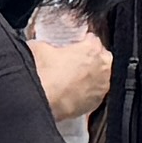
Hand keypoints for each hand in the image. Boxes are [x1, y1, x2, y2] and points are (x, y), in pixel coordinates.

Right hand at [25, 1, 111, 127]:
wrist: (41, 100)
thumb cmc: (43, 72)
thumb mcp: (39, 47)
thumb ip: (47, 44)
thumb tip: (42, 46)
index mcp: (91, 48)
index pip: (92, 39)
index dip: (82, 42)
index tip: (75, 47)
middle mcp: (102, 66)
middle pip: (101, 57)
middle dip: (91, 58)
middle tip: (75, 62)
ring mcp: (102, 85)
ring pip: (101, 76)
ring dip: (92, 76)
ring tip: (74, 79)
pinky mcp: (97, 102)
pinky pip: (95, 93)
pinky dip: (88, 92)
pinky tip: (74, 93)